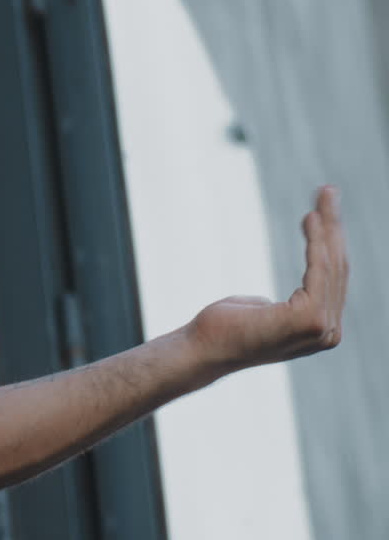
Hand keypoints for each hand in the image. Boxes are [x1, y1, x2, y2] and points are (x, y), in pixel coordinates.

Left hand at [188, 186, 347, 373]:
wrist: (201, 348)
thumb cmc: (224, 328)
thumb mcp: (266, 310)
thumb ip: (292, 304)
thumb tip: (299, 293)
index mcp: (320, 332)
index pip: (332, 280)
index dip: (330, 242)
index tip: (320, 212)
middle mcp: (328, 334)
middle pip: (336, 268)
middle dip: (333, 227)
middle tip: (328, 191)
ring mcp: (321, 329)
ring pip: (330, 265)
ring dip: (328, 226)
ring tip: (323, 195)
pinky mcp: (309, 319)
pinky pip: (318, 269)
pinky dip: (317, 241)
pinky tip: (311, 219)